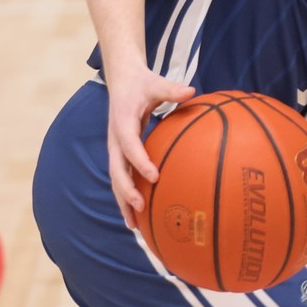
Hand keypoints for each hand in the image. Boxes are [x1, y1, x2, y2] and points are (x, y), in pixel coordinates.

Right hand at [105, 63, 197, 221]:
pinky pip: (122, 178)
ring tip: (134, 225)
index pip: (129, 145)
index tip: (154, 176)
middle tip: (140, 206)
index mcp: (122, 123)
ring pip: (116, 179)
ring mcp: (115, 149)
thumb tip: (190, 90)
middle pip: (116, 169)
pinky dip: (126, 197)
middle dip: (126, 190)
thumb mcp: (156, 83)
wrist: (122, 81)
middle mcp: (115, 140)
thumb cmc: (142, 84)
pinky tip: (137, 216)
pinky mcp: (120, 154)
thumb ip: (171, 90)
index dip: (139, 161)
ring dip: (123, 201)